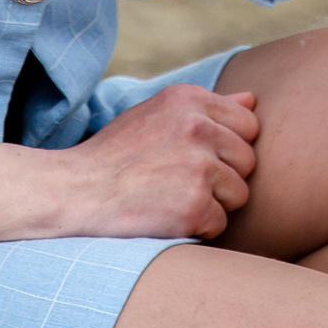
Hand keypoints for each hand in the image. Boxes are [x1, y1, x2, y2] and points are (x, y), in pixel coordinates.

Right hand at [57, 83, 259, 238]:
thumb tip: (253, 99)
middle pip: (247, 161)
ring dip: (212, 204)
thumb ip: (205, 108)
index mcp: (189, 99)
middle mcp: (197, 127)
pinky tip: (165, 217)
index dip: (228, 147)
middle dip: (223, 177)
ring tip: (171, 198)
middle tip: (179, 182)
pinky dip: (197, 228)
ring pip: (239, 194)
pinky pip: (220, 223)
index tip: (196, 157)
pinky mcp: (194, 205)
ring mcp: (197, 166)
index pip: (248, 124)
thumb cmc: (115, 156)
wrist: (74, 193)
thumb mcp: (155, 115)